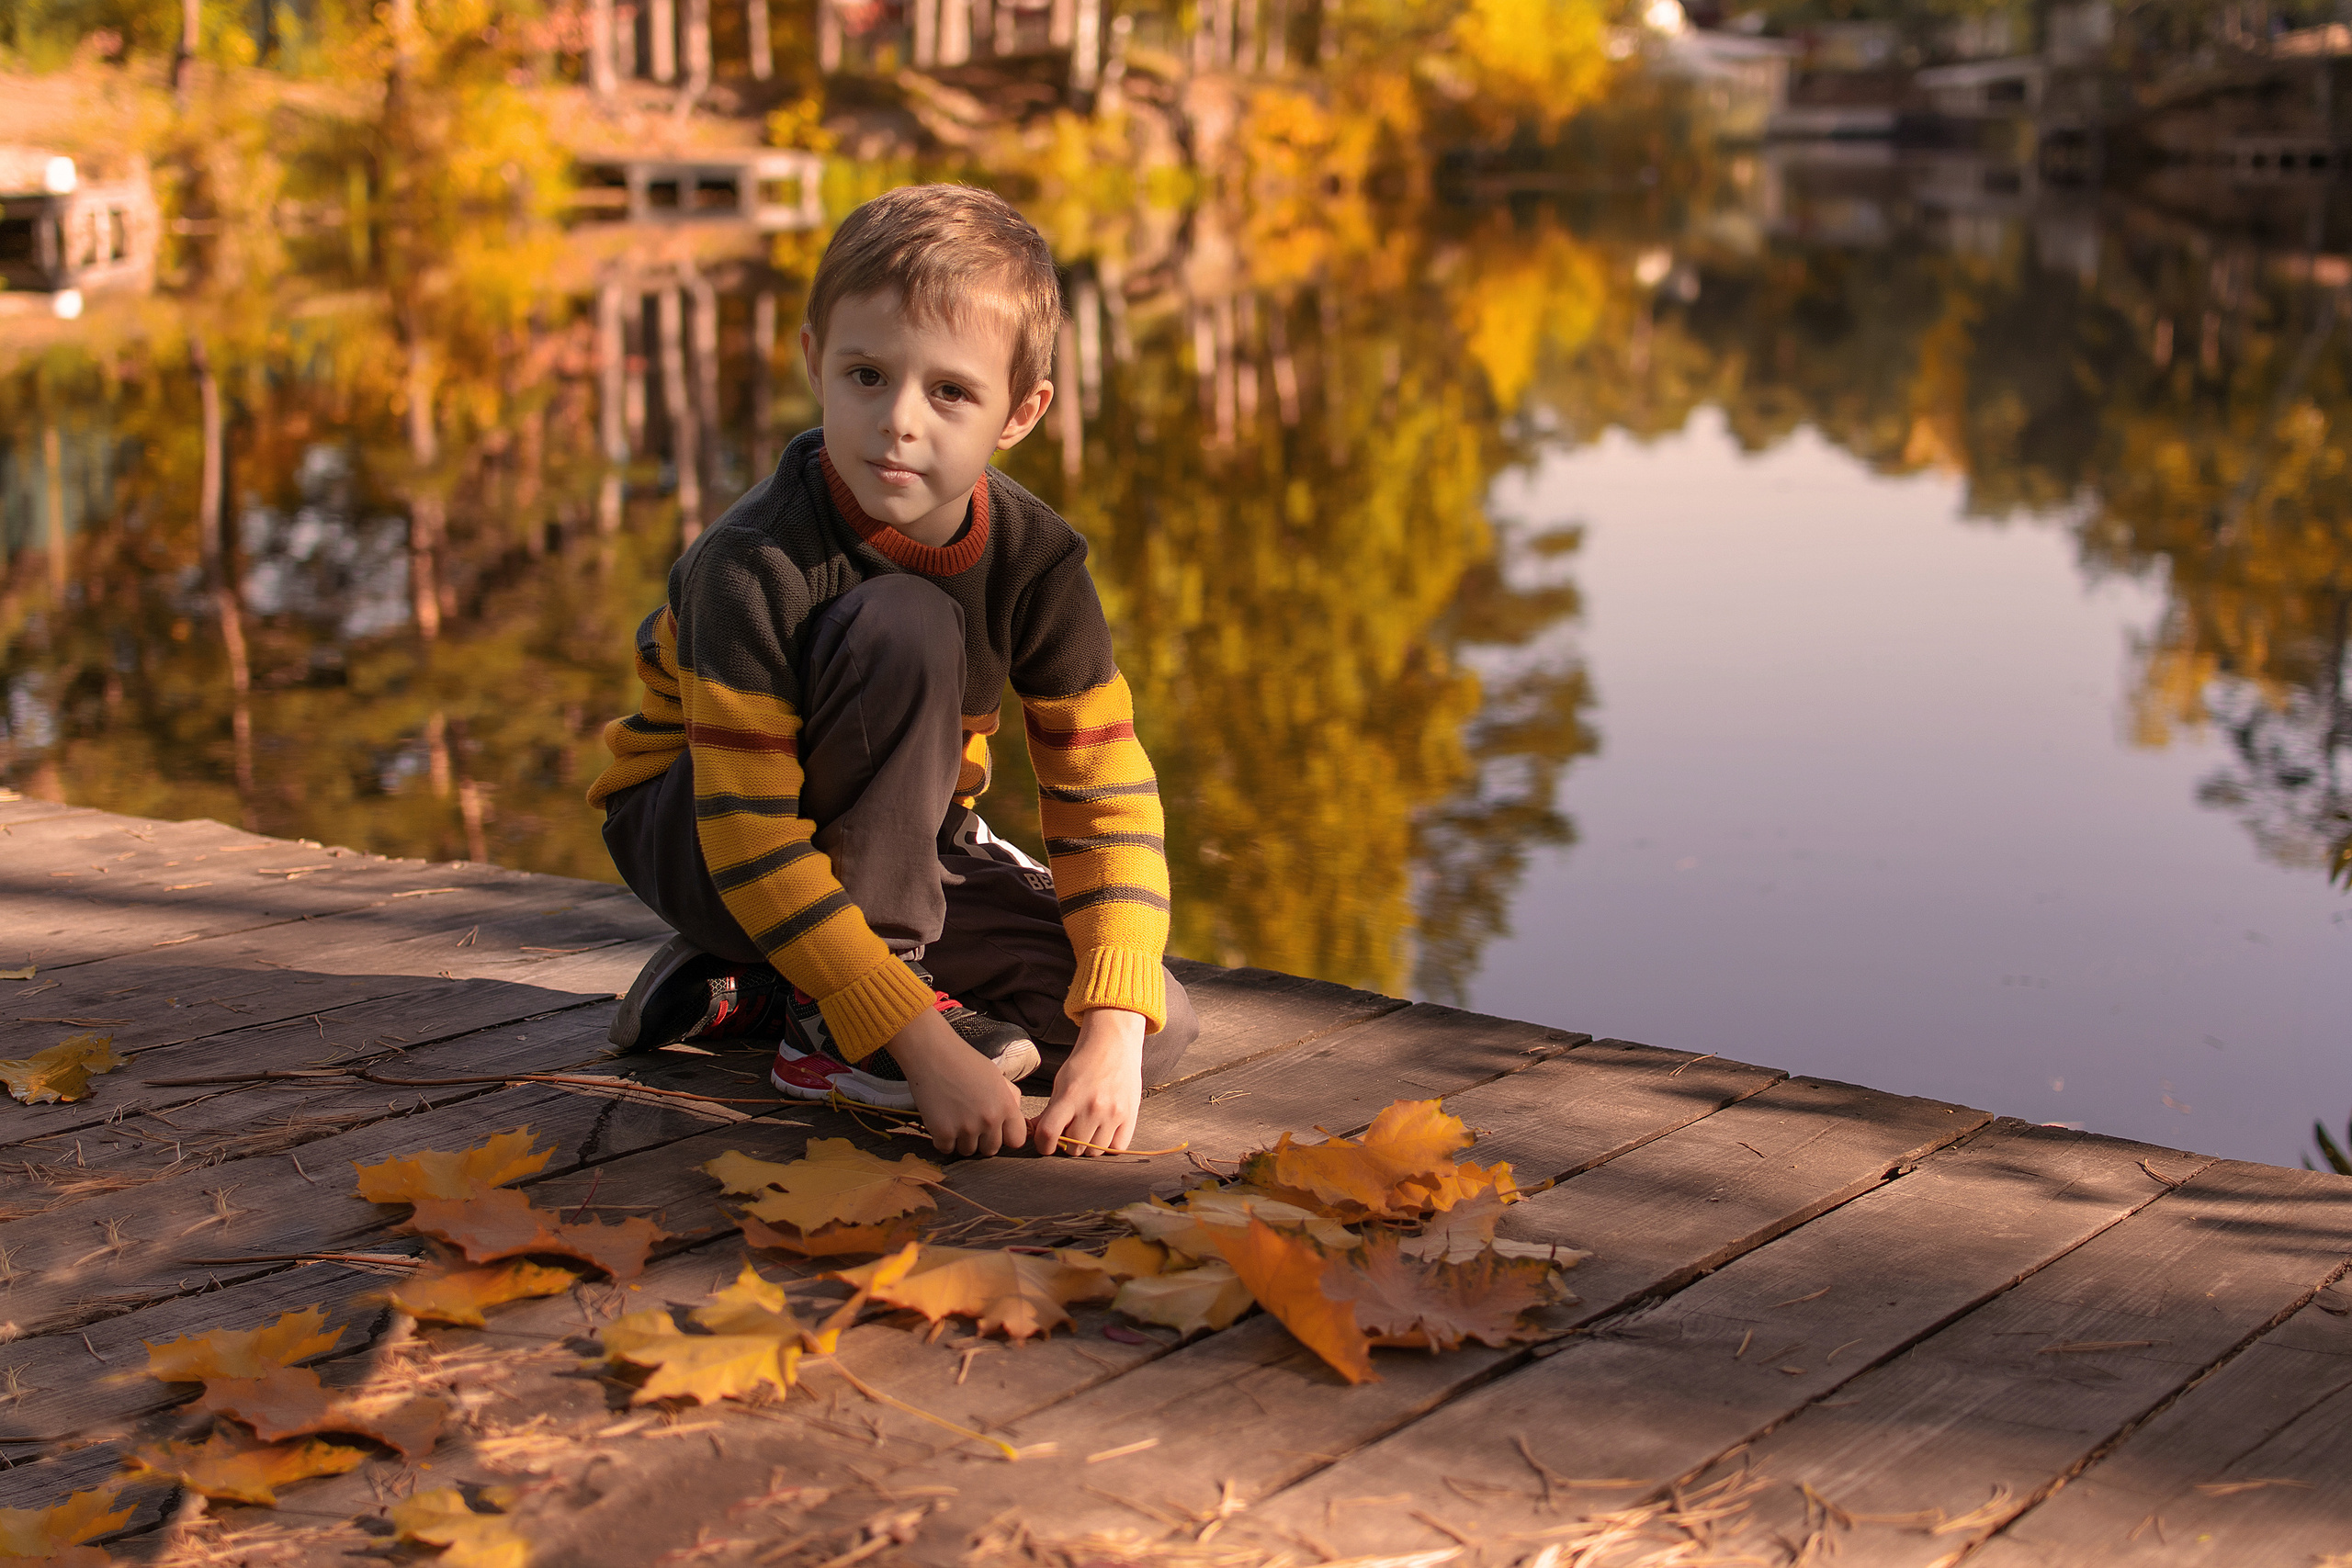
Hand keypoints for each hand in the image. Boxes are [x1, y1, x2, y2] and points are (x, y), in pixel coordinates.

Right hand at [886, 1007, 1026, 1156]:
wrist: (932, 1054)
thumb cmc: (964, 1061)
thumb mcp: (997, 1076)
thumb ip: (1010, 1098)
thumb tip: (1016, 1115)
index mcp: (1006, 1106)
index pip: (1016, 1140)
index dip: (1005, 1136)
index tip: (995, 1129)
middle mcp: (990, 1120)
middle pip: (991, 1150)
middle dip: (982, 1140)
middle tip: (970, 1121)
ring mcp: (966, 1129)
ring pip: (968, 1151)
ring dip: (961, 1140)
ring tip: (954, 1116)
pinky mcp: (943, 1133)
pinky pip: (946, 1149)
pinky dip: (942, 1139)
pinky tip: (940, 1119)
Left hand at [1030, 1008, 1144, 1156]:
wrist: (1114, 1043)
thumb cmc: (1085, 1062)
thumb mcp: (1061, 1082)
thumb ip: (1050, 1110)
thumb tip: (1037, 1134)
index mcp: (1070, 1096)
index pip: (1049, 1134)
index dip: (1043, 1145)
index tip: (1045, 1144)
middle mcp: (1092, 1107)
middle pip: (1073, 1148)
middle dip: (1068, 1144)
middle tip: (1070, 1131)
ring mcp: (1113, 1113)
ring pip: (1094, 1152)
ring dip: (1088, 1146)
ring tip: (1088, 1130)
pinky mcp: (1130, 1116)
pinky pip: (1117, 1147)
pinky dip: (1108, 1146)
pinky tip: (1104, 1132)